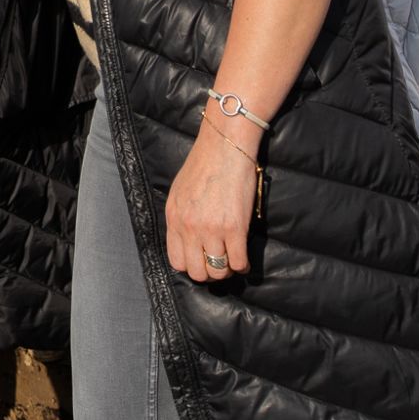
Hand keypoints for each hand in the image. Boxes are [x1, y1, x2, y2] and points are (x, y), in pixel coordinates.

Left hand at [164, 126, 255, 283]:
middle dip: (209, 273)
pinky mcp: (235, 228)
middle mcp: (190, 227)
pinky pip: (238, 262)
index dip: (191, 267)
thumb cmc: (204, 164)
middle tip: (219, 265)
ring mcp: (212, 229)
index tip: (201, 262)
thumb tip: (187, 239)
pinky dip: (242, 266)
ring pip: (218, 271)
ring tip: (232, 262)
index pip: (176, 261)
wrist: (225, 146)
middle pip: (197, 272)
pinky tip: (244, 260)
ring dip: (227, 271)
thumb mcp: (179, 192)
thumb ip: (181, 217)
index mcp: (174, 218)